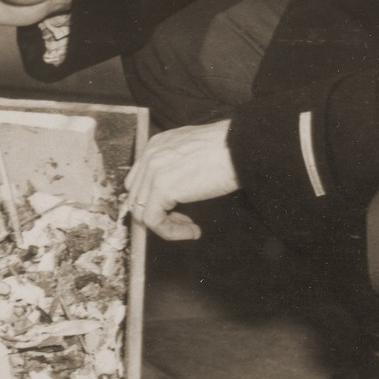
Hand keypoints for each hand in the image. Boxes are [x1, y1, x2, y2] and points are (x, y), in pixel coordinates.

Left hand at [124, 119, 238, 240]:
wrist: (242, 148)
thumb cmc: (229, 150)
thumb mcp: (192, 151)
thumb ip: (176, 165)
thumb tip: (174, 189)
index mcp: (155, 146)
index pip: (137, 181)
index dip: (152, 200)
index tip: (175, 210)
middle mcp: (149, 156)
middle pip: (136, 197)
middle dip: (158, 214)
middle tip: (183, 221)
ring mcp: (153, 172)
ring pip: (141, 211)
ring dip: (166, 226)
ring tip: (189, 228)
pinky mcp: (163, 188)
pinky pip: (153, 220)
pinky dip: (171, 232)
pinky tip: (192, 231)